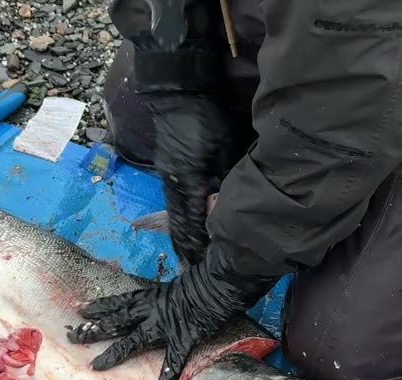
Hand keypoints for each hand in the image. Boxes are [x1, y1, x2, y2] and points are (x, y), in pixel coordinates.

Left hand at [69, 245, 277, 379]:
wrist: (221, 281)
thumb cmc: (206, 274)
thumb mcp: (183, 278)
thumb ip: (173, 287)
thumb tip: (174, 285)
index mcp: (154, 295)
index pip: (121, 301)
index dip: (100, 306)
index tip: (80, 309)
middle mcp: (153, 310)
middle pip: (118, 320)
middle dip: (95, 329)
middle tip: (74, 337)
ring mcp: (166, 325)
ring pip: (133, 340)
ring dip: (114, 354)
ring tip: (97, 366)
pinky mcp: (183, 338)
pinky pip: (172, 361)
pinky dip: (166, 377)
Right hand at [149, 92, 231, 265]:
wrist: (179, 92)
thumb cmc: (206, 118)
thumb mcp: (226, 149)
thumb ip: (229, 179)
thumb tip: (233, 204)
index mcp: (188, 182)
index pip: (193, 222)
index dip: (197, 244)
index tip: (201, 263)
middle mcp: (174, 183)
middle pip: (178, 223)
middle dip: (185, 246)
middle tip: (190, 266)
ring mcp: (168, 174)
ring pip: (174, 212)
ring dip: (180, 233)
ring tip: (185, 253)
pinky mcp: (168, 166)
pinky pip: (173, 199)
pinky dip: (179, 216)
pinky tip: (185, 224)